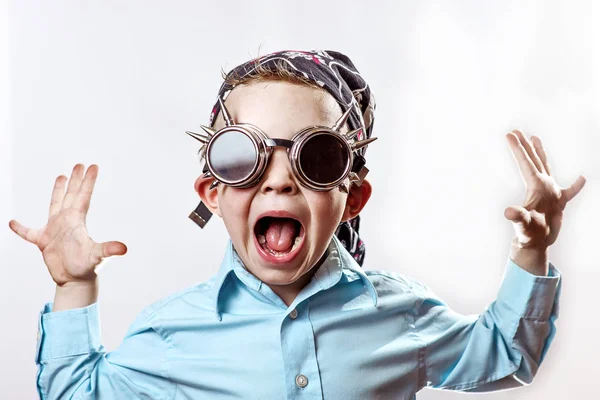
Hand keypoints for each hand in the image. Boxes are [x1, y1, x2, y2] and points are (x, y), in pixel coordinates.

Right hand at [8, 164, 126, 285]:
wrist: (75, 281)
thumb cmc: (87, 268)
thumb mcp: (97, 256)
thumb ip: (108, 249)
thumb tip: (124, 248)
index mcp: (78, 221)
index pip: (84, 196)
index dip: (88, 182)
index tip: (93, 166)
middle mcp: (67, 221)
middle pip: (72, 196)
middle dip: (75, 180)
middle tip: (79, 164)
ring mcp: (55, 230)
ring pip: (55, 205)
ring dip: (57, 192)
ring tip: (60, 176)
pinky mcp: (43, 241)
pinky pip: (28, 233)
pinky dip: (21, 228)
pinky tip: (13, 222)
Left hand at [504, 130, 585, 251]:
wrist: (535, 245)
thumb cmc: (527, 235)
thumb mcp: (523, 225)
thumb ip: (517, 217)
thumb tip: (508, 212)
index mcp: (534, 187)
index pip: (525, 163)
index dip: (518, 149)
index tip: (510, 134)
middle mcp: (541, 187)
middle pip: (533, 161)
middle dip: (525, 146)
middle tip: (516, 130)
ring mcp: (549, 193)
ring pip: (546, 167)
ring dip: (541, 153)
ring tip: (536, 138)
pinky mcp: (558, 203)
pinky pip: (570, 191)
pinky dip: (576, 185)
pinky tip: (583, 178)